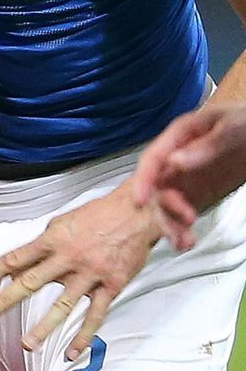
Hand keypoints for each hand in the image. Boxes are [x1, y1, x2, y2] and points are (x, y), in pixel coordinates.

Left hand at [0, 179, 160, 359]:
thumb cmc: (98, 215)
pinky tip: (72, 353)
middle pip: (31, 282)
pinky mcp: (111, 286)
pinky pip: (95, 316)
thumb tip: (21, 262)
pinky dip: (84, 336)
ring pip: (63, 305)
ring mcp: (90, 274)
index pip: (14, 259)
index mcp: (52, 240)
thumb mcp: (62, 222)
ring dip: (44, 327)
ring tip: (27, 344)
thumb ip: (43, 243)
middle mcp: (68, 258)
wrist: (138, 213)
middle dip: (6, 300)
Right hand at [133, 105, 245, 251]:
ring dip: (171, 223)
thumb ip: (205, 146)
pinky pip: (183, 212)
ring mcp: (186, 178)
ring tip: (184, 242)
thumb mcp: (231, 128)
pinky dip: (182, 228)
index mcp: (178, 137)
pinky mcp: (198, 193)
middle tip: (187, 220)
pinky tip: (187, 241)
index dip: (143, 179)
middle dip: (164, 207)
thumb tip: (174, 162)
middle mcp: (175, 159)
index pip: (152, 159)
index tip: (140, 201)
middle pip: (157, 186)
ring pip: (167, 203)